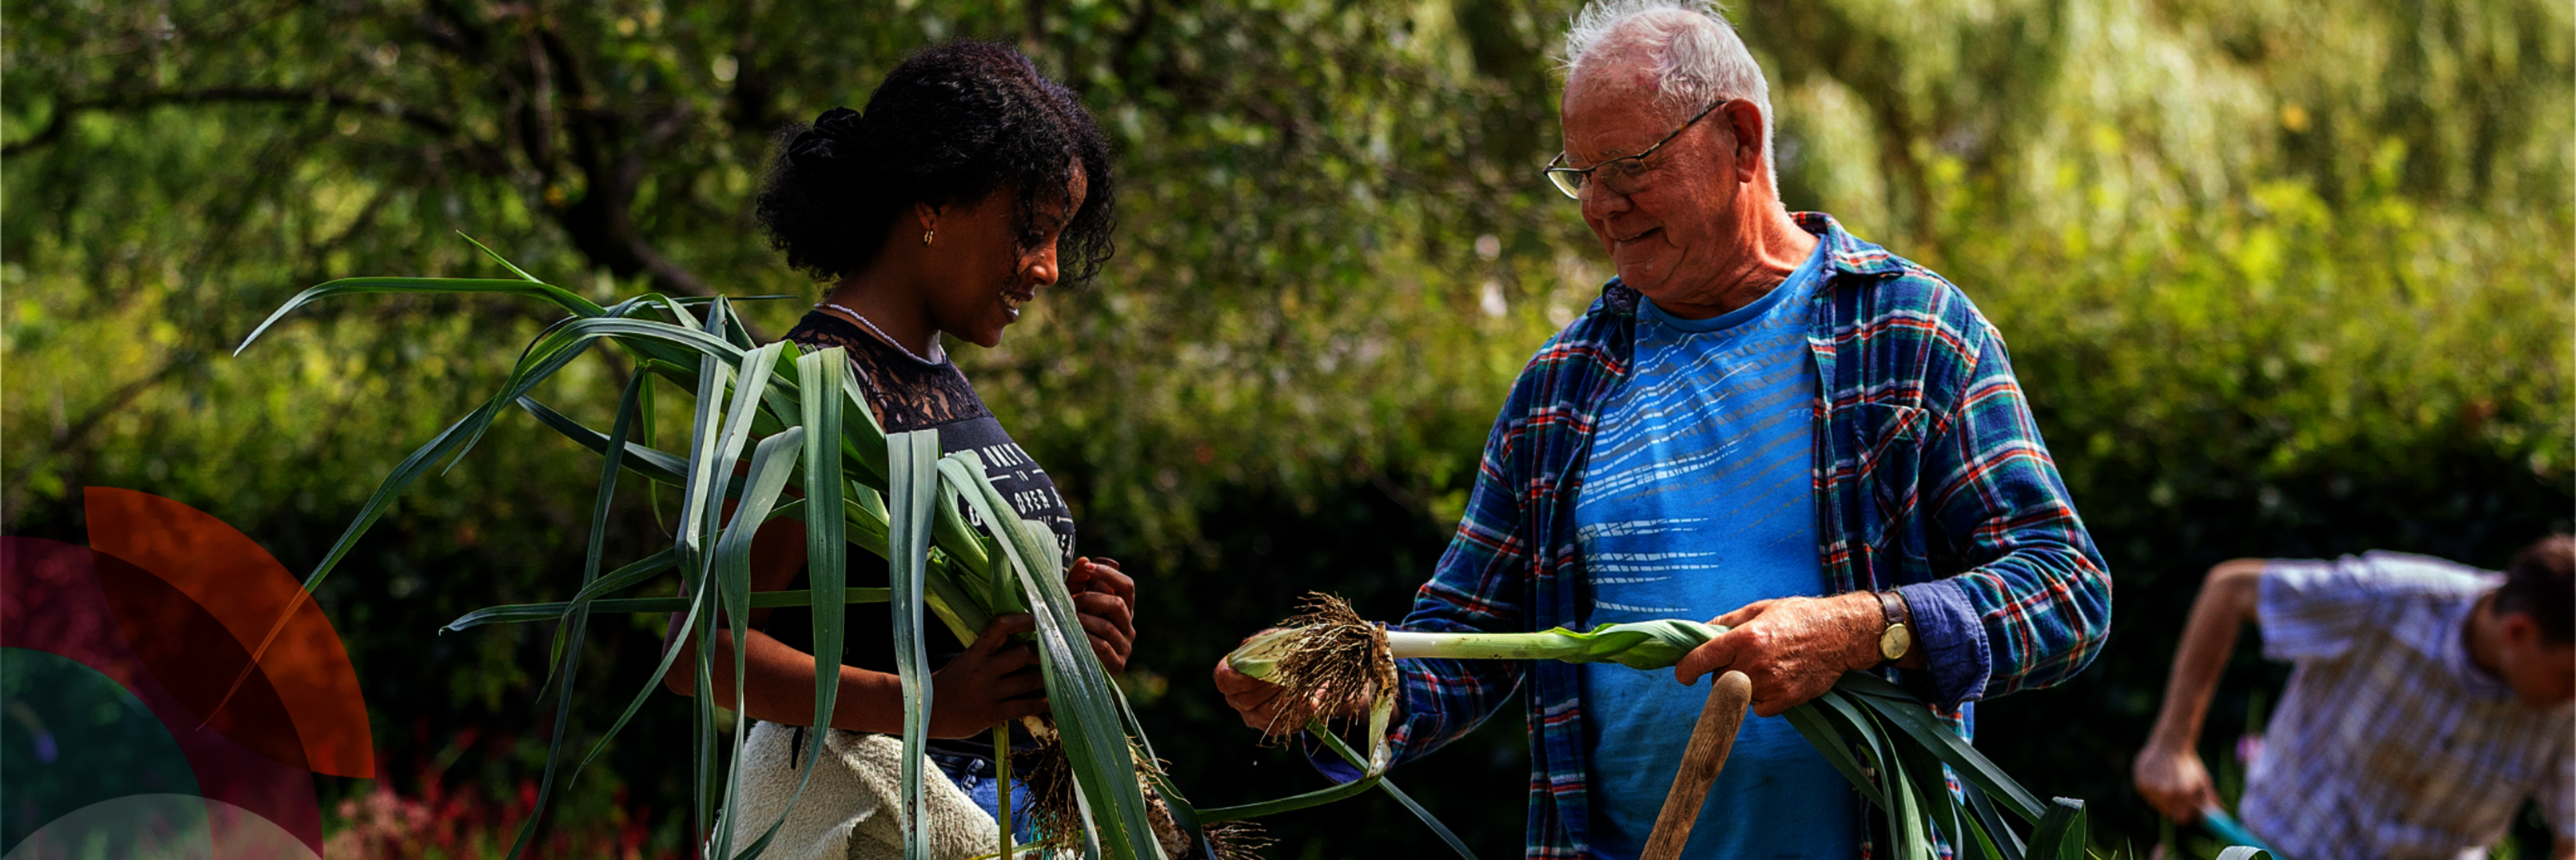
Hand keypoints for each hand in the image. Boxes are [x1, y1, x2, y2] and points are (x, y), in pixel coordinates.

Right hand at [927, 614, 1047, 737]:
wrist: (927, 712)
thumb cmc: (951, 683)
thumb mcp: (966, 660)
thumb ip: (990, 652)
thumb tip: (1024, 641)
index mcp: (974, 653)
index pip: (999, 627)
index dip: (1021, 620)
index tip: (1037, 618)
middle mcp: (983, 670)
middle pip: (1022, 654)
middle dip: (1042, 654)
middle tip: (1056, 654)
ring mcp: (988, 693)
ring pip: (1028, 681)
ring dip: (1047, 679)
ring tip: (1062, 675)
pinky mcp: (992, 714)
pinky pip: (1025, 706)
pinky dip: (1042, 702)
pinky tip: (1053, 700)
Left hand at [1067, 557, 1135, 673]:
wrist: (1068, 665)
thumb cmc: (1071, 628)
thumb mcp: (1072, 601)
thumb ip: (1078, 581)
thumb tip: (1085, 560)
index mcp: (1123, 610)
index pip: (1127, 586)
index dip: (1110, 574)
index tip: (1089, 568)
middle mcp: (1127, 627)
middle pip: (1118, 604)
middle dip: (1092, 599)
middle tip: (1072, 602)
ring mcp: (1124, 647)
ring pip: (1108, 627)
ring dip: (1084, 620)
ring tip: (1068, 621)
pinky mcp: (1117, 665)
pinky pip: (1103, 647)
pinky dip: (1086, 640)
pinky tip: (1073, 638)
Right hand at [1210, 628, 1380, 736]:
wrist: (1318, 671)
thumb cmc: (1295, 649)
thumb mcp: (1285, 639)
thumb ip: (1274, 642)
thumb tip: (1265, 645)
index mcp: (1234, 670)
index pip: (1223, 679)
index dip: (1237, 677)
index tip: (1260, 671)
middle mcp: (1239, 697)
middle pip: (1243, 698)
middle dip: (1268, 687)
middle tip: (1289, 677)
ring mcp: (1254, 715)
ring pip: (1263, 713)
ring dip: (1286, 700)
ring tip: (1306, 689)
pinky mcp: (1273, 727)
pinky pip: (1282, 725)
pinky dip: (1299, 713)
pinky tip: (1312, 703)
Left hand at [1674, 593, 1881, 716]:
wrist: (1842, 635)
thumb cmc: (1801, 617)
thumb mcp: (1760, 608)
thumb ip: (1727, 622)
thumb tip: (1700, 631)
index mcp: (1746, 637)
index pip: (1702, 658)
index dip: (1686, 669)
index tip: (1682, 675)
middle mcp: (1755, 663)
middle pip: (1718, 680)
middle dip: (1723, 672)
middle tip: (1744, 659)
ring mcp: (1770, 684)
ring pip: (1737, 696)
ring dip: (1743, 686)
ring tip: (1765, 667)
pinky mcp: (1785, 700)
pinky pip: (1757, 708)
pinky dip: (1761, 699)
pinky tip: (1777, 681)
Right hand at [2131, 742, 2219, 822]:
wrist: (2169, 744)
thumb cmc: (2188, 764)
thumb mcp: (2203, 781)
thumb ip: (2210, 801)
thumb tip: (2219, 814)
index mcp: (2183, 794)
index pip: (2182, 819)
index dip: (2184, 815)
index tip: (2186, 810)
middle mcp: (2166, 793)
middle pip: (2167, 813)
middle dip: (2172, 806)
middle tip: (2176, 794)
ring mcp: (2151, 789)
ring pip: (2156, 804)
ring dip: (2161, 798)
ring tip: (2166, 780)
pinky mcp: (2140, 784)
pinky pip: (2146, 795)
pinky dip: (2151, 790)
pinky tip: (2156, 777)